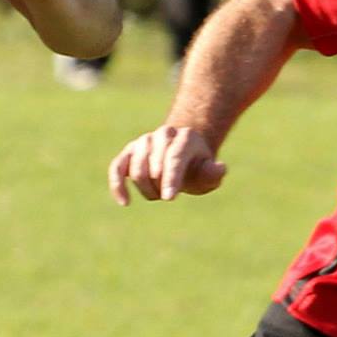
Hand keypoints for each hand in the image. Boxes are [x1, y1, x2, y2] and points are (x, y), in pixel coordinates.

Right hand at [108, 124, 226, 204]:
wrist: (180, 156)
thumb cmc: (196, 169)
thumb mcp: (209, 173)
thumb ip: (213, 173)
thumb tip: (219, 169)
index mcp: (186, 138)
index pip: (174, 158)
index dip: (171, 179)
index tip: (169, 198)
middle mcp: (163, 134)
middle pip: (154, 167)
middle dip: (160, 187)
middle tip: (169, 196)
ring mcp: (144, 141)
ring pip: (136, 170)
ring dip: (146, 190)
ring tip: (157, 193)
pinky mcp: (128, 152)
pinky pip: (117, 168)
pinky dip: (118, 186)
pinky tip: (125, 202)